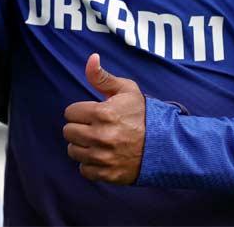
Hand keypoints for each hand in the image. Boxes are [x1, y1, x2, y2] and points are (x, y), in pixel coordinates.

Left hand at [62, 53, 145, 184]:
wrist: (165, 145)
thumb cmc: (143, 115)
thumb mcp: (126, 90)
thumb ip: (103, 76)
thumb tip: (91, 58)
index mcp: (103, 113)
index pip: (70, 112)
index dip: (80, 111)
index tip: (92, 113)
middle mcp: (101, 136)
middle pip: (68, 132)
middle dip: (79, 127)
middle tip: (94, 127)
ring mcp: (103, 157)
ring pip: (73, 151)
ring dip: (82, 146)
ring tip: (98, 141)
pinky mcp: (107, 174)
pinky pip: (84, 170)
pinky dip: (90, 164)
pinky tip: (102, 155)